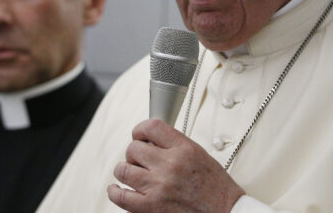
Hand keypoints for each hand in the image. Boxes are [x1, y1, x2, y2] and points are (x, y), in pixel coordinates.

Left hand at [107, 119, 245, 212]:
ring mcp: (158, 187)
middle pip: (134, 148)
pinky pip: (120, 196)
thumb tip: (152, 141)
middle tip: (140, 158)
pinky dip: (115, 191)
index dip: (141, 129)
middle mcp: (169, 166)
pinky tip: (117, 188)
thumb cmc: (217, 189)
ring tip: (131, 173)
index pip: (152, 127)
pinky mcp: (151, 208)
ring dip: (125, 169)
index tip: (140, 134)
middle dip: (135, 152)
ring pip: (123, 169)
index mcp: (184, 150)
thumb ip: (176, 146)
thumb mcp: (200, 156)